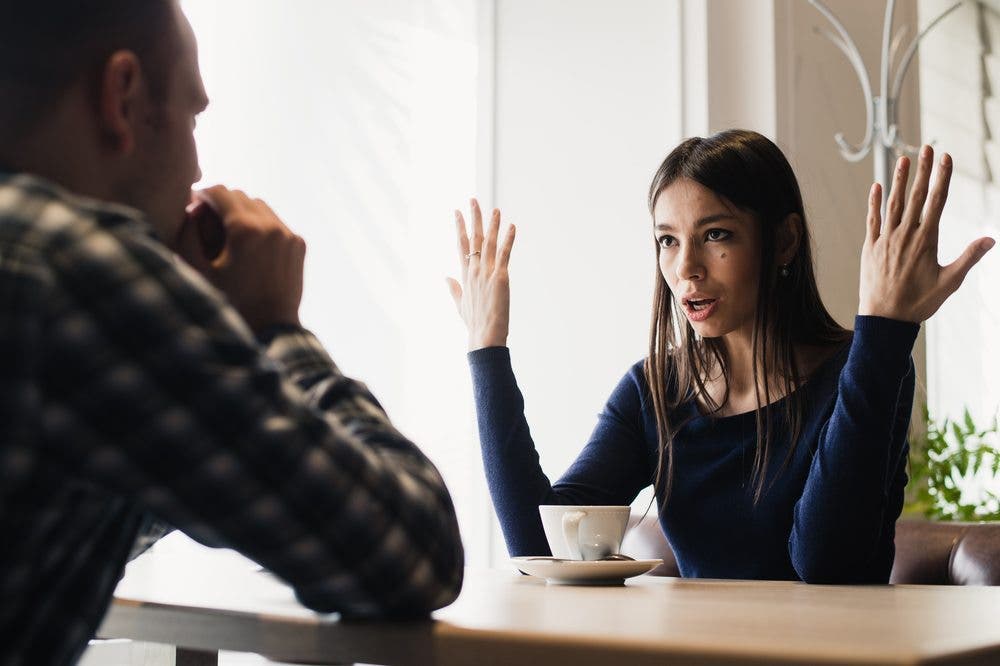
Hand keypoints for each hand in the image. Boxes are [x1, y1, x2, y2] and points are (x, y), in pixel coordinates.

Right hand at [175, 185, 304, 332]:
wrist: (270, 327)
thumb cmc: (229, 302)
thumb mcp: (198, 271)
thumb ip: (188, 235)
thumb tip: (193, 208)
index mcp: (244, 229)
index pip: (220, 192)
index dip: (203, 195)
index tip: (194, 205)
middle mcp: (270, 226)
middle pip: (241, 196)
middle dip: (222, 203)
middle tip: (208, 217)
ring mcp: (288, 234)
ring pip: (260, 206)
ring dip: (243, 211)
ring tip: (228, 229)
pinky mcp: (298, 244)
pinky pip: (276, 222)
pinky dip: (262, 225)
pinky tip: (250, 243)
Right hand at [446, 198, 515, 349]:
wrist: (484, 336)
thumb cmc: (473, 324)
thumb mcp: (460, 304)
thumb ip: (453, 288)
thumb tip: (445, 276)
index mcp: (464, 275)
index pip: (460, 245)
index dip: (459, 227)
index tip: (457, 212)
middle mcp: (473, 271)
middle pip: (472, 239)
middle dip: (473, 218)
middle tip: (473, 200)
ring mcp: (486, 273)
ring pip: (488, 243)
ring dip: (492, 224)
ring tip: (494, 209)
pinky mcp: (500, 277)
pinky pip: (505, 254)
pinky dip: (509, 239)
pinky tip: (512, 226)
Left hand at [859, 146, 994, 322]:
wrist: (884, 319)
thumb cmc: (919, 303)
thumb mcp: (950, 282)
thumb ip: (969, 258)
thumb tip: (991, 238)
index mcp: (926, 240)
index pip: (936, 201)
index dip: (942, 177)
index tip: (946, 157)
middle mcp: (904, 235)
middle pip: (916, 196)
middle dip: (923, 170)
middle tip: (927, 147)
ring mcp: (885, 239)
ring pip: (892, 204)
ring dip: (899, 180)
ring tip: (904, 159)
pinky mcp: (870, 247)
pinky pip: (872, 220)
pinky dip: (874, 202)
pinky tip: (877, 186)